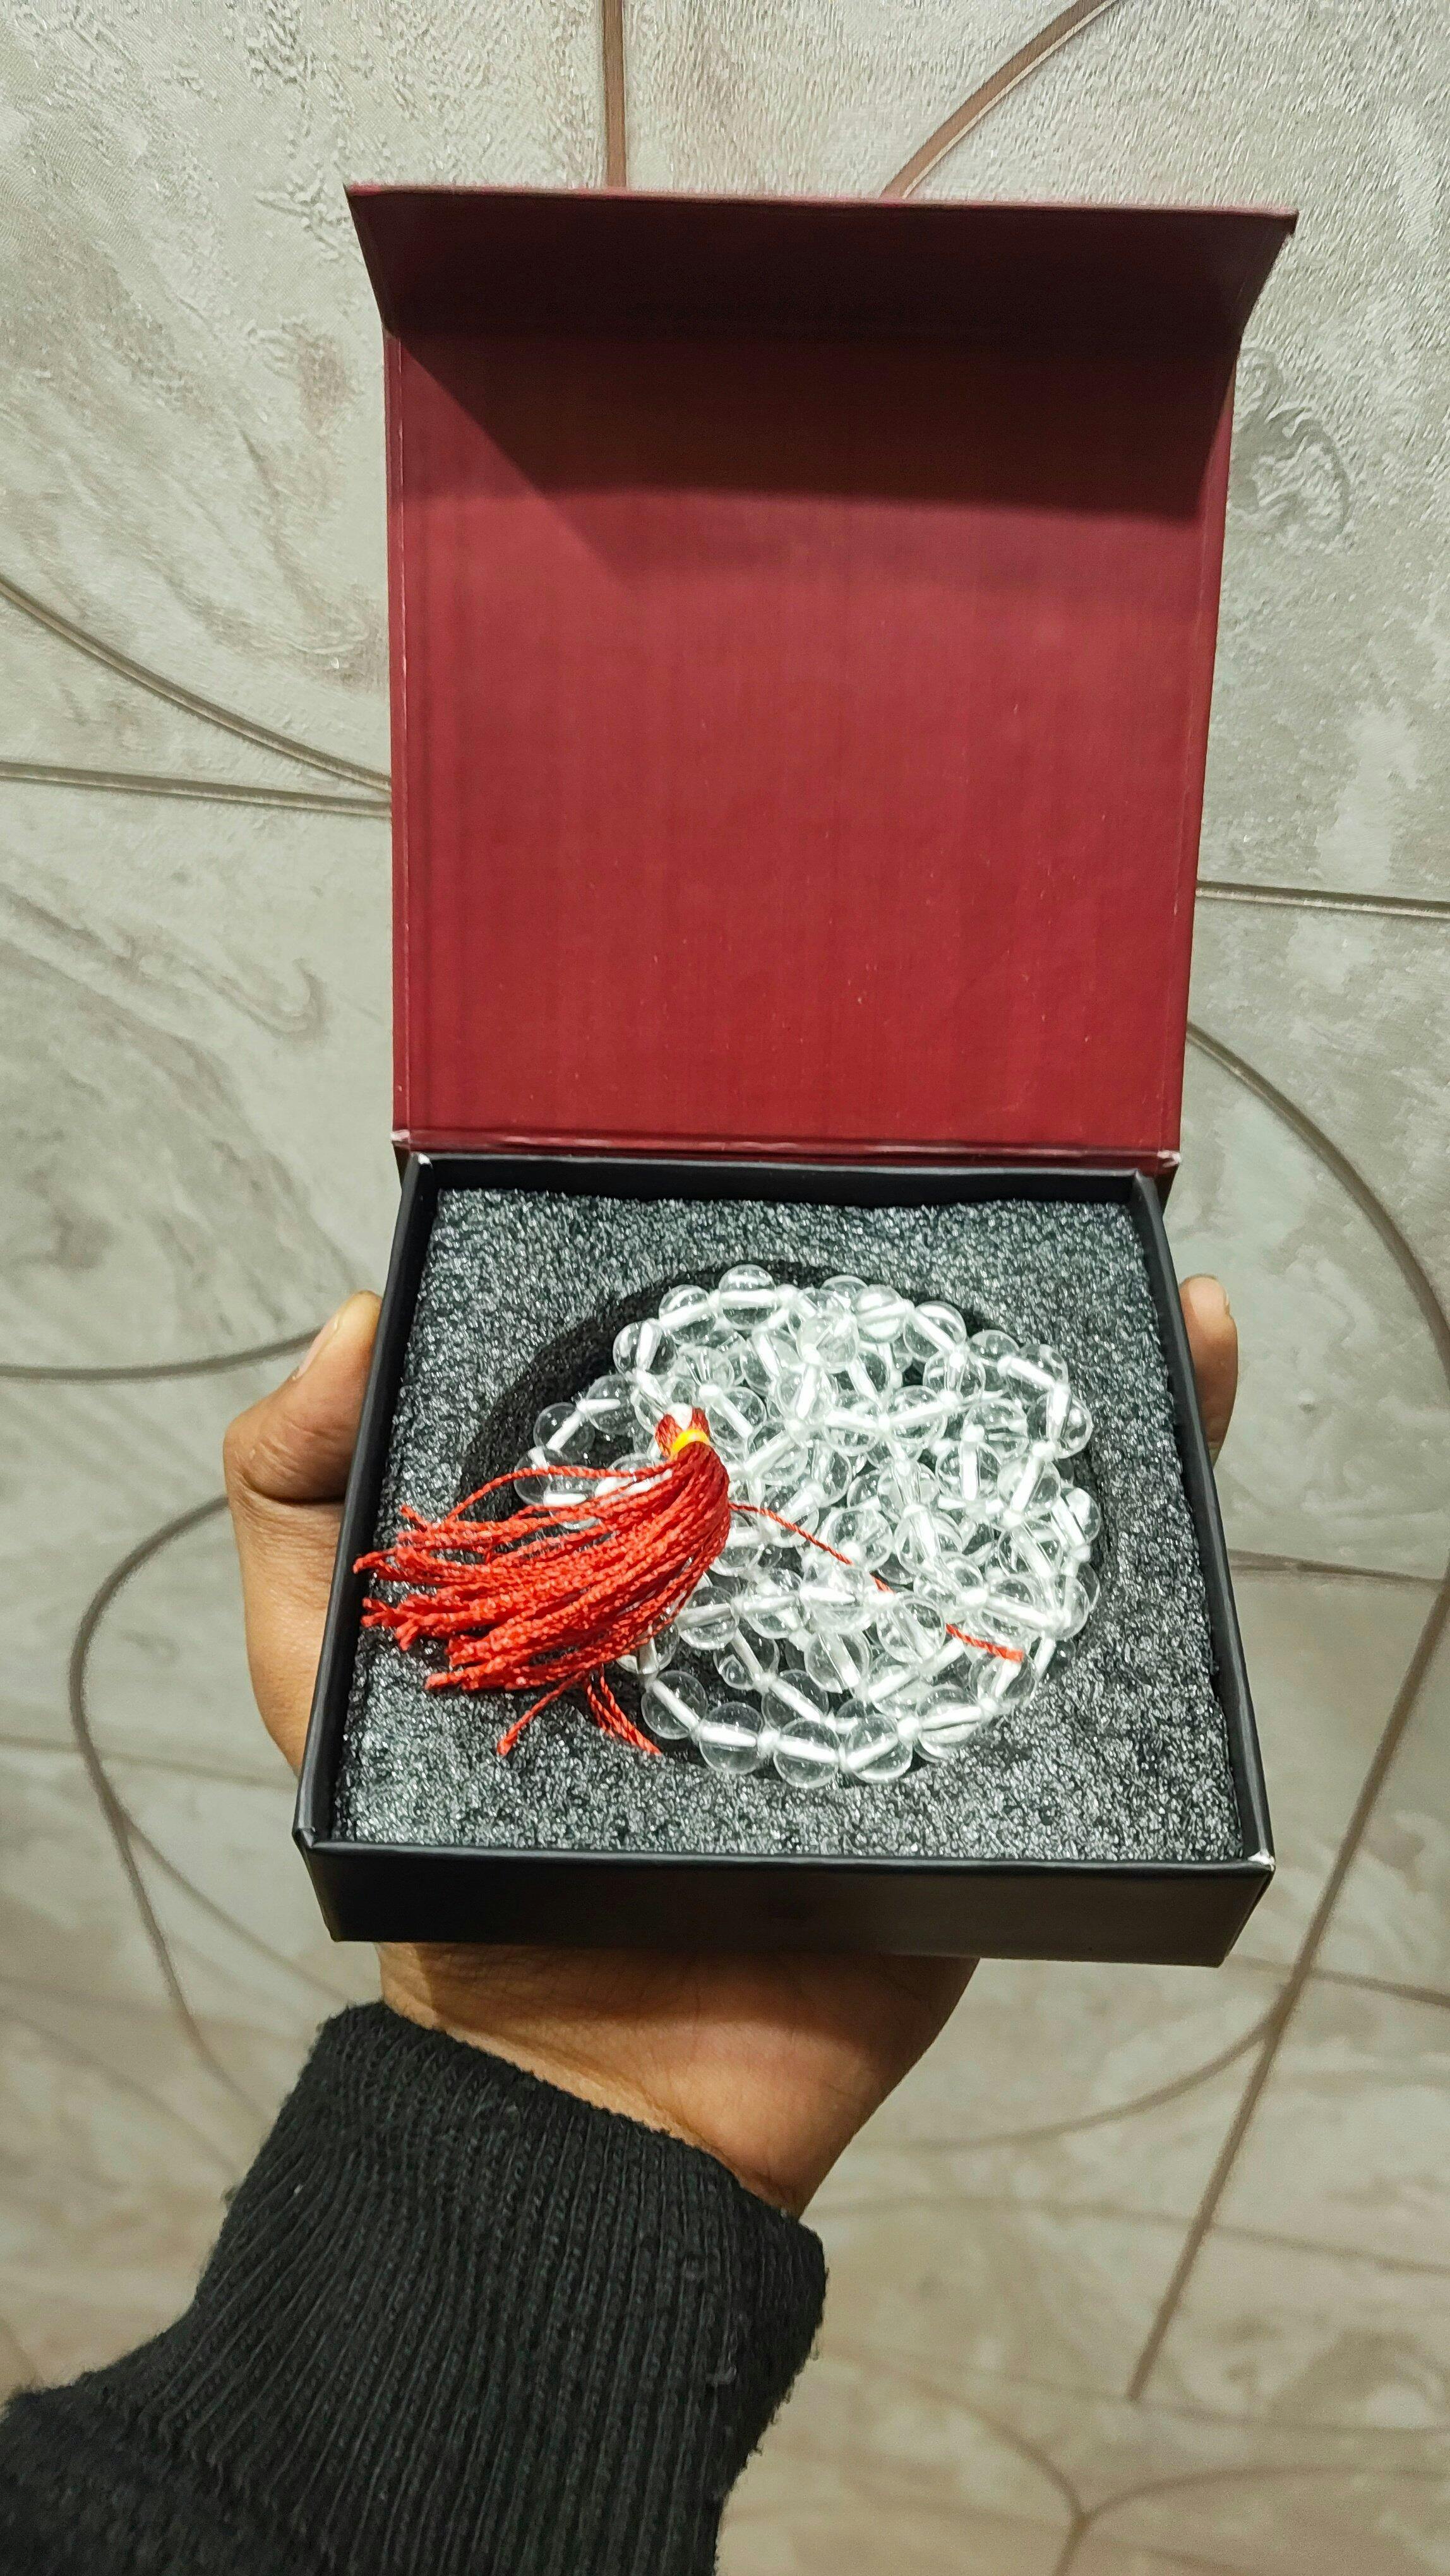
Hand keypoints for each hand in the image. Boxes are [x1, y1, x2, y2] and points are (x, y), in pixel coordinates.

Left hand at [225, 1277, 1237, 2213]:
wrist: (595, 2079)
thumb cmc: (447, 1865)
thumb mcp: (324, 1658)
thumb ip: (301, 1493)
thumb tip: (358, 1310)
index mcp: (647, 1536)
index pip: (722, 1375)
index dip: (767, 1277)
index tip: (813, 1174)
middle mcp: (770, 1572)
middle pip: (875, 1413)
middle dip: (941, 1310)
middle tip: (993, 1209)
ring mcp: (878, 1644)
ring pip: (995, 1487)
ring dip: (1079, 1378)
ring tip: (1126, 1272)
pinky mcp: (971, 1728)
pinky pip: (1070, 1605)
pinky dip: (1156, 1491)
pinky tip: (1189, 1368)